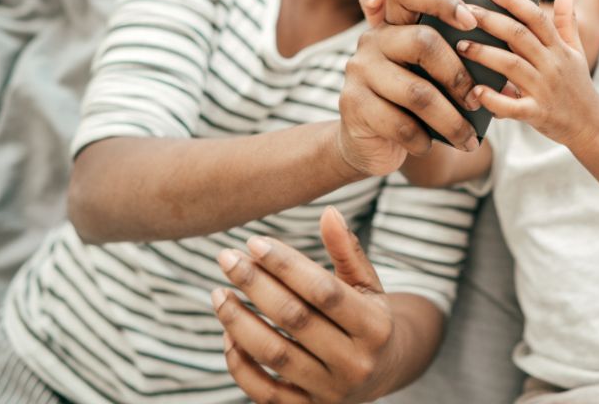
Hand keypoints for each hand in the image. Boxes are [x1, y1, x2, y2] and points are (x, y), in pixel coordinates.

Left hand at [213, 207, 393, 403]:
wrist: (381, 373)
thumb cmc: (368, 317)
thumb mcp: (367, 283)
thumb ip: (347, 250)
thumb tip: (328, 212)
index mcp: (375, 326)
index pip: (325, 291)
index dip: (287, 265)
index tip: (255, 242)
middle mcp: (355, 362)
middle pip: (295, 319)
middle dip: (256, 284)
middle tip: (226, 258)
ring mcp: (329, 391)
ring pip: (274, 354)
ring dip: (238, 320)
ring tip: (218, 292)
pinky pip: (262, 390)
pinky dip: (239, 362)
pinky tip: (227, 331)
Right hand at [337, 19, 480, 171]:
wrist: (367, 141)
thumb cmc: (411, 105)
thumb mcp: (429, 79)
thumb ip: (455, 65)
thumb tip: (509, 80)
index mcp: (395, 24)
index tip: (470, 21)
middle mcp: (374, 40)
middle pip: (422, 41)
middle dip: (459, 75)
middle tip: (477, 101)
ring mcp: (360, 71)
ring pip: (417, 92)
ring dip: (451, 120)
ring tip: (468, 139)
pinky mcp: (354, 104)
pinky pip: (400, 123)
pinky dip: (423, 139)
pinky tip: (429, 146)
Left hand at [457, 0, 598, 146]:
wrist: (590, 125)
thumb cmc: (577, 85)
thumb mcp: (576, 52)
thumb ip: (567, 22)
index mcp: (559, 48)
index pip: (536, 18)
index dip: (514, 1)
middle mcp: (552, 65)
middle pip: (519, 36)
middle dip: (490, 21)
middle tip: (464, 12)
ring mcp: (544, 89)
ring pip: (511, 66)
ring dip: (484, 54)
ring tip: (461, 45)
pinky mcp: (537, 113)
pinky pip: (512, 106)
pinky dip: (493, 99)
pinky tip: (475, 90)